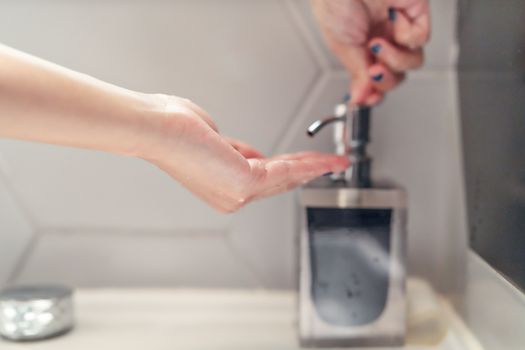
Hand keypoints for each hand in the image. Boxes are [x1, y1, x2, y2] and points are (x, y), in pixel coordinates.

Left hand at [142, 95, 348, 212]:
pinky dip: (307, 165)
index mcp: (222, 186)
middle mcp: (230, 196)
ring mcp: (237, 193)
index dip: (290, 172)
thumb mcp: (213, 141)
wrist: (155, 128)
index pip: (263, 180)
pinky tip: (322, 161)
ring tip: (335, 162)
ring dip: (314, 168)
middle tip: (331, 165)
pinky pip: (283, 171)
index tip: (309, 165)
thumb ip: (235, 151)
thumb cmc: (174, 129)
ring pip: (285, 179)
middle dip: (309, 171)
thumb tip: (251, 153)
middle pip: (279, 183)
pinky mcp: (244, 183)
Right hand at [311, 0, 429, 104]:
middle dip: (385, 80)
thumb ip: (357, 74)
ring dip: (394, 59)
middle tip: (372, 72)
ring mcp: (400, 28)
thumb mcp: (342, 45)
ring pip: (413, 62)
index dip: (376, 93)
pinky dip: (405, 35)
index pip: (377, 80)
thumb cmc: (334, 2)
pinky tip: (391, 20)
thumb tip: (360, 99)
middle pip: (397, 75)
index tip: (369, 99)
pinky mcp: (416, 13)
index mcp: (363, 48)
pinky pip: (420, 39)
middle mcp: (383, 39)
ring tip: (377, 45)